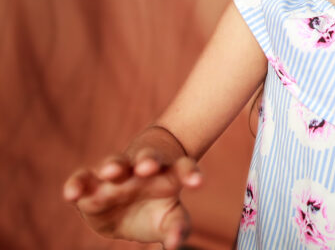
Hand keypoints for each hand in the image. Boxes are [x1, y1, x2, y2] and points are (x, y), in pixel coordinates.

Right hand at [62, 147, 201, 248]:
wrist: (131, 201)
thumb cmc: (157, 208)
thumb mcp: (170, 218)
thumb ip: (176, 228)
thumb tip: (175, 244)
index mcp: (168, 174)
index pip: (184, 168)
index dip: (190, 174)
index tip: (197, 183)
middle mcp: (142, 169)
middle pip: (148, 158)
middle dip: (148, 160)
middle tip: (148, 166)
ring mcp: (115, 174)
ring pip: (115, 163)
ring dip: (114, 165)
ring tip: (111, 172)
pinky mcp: (90, 185)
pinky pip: (81, 179)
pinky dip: (76, 184)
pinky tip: (72, 194)